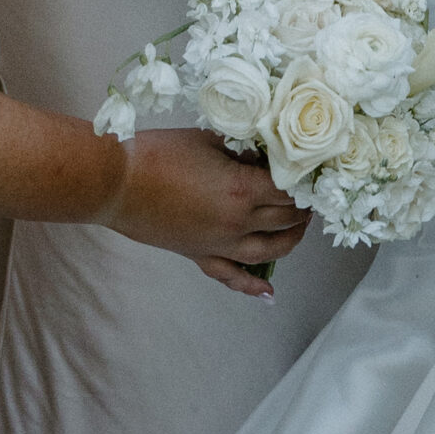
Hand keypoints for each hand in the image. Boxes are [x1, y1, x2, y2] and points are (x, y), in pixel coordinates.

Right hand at [99, 128, 310, 294]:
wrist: (118, 182)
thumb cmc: (161, 153)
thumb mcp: (211, 140)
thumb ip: (242, 149)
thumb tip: (263, 154)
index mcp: (243, 189)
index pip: (291, 189)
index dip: (307, 180)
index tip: (316, 169)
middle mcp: (237, 223)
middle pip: (285, 219)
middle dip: (304, 207)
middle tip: (313, 193)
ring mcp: (218, 245)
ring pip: (268, 251)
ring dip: (290, 240)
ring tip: (301, 227)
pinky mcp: (199, 256)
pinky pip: (231, 277)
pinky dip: (252, 287)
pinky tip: (269, 293)